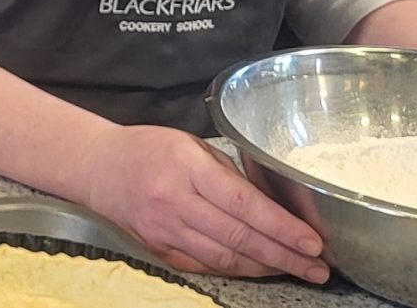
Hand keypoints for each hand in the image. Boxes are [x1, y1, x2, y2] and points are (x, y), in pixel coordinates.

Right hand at [73, 125, 328, 281]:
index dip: (282, 227)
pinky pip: (205, 266)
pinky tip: (260, 269)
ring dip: (266, 267)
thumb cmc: (148, 149)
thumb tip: (271, 206)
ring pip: (225, 258)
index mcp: (187, 167)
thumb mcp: (190, 145)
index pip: (245, 204)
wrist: (98, 167)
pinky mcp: (159, 249)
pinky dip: (237, 270)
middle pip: (240, 237)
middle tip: (318, 267)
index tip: (313, 241)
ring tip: (297, 270)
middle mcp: (175, 201)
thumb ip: (227, 174)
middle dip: (285, 255)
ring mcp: (165, 229)